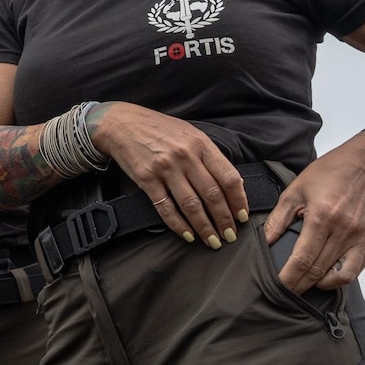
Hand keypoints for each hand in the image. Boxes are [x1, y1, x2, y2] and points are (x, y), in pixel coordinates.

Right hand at [94, 102, 248, 248]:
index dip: (239, 200)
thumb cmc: (158, 129)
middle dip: (224, 219)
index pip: (228, 177)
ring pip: (191, 205)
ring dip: (204, 227)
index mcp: (201, 144)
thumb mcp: (190, 134)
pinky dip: (178, 224)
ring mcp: (165, 168)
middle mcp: (185, 156)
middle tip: (230, 236)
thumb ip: (208, 156)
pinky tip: (187, 234)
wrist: (122, 123)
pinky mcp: (147, 179)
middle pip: (212, 195)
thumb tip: (230, 184)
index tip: (243, 216)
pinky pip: (166, 208)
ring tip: (212, 240)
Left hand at [264, 135, 364, 292]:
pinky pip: (356, 269)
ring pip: (340, 276)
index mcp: (322, 216)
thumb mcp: (295, 190)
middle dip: (300, 285)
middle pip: (319, 271)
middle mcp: (344, 229)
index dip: (289, 278)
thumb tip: (264, 242)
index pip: (303, 259)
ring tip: (305, 284)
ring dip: (320, 286)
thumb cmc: (329, 173)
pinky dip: (340, 278)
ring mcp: (361, 237)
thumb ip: (278, 219)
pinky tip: (326, 276)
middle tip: (286, 291)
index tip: (277, 286)